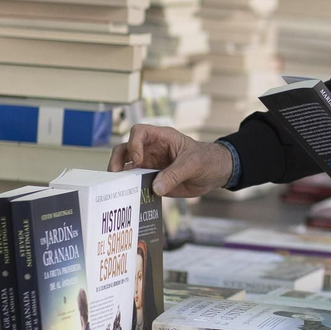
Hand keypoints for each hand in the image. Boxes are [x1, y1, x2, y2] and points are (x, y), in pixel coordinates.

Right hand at [109, 124, 233, 196]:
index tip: (138, 159)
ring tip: (117, 187)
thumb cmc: (206, 159)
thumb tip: (156, 187)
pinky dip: (130, 189)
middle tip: (116, 174)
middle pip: (125, 149)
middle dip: (117, 160)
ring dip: (120, 176)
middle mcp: (151, 150)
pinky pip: (136, 183)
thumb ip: (175, 174)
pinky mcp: (152, 179)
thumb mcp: (193, 164)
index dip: (134, 143)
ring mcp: (150, 165)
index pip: (139, 132)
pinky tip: (128, 197)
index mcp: (162, 138)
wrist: (215, 173)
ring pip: (126, 167)